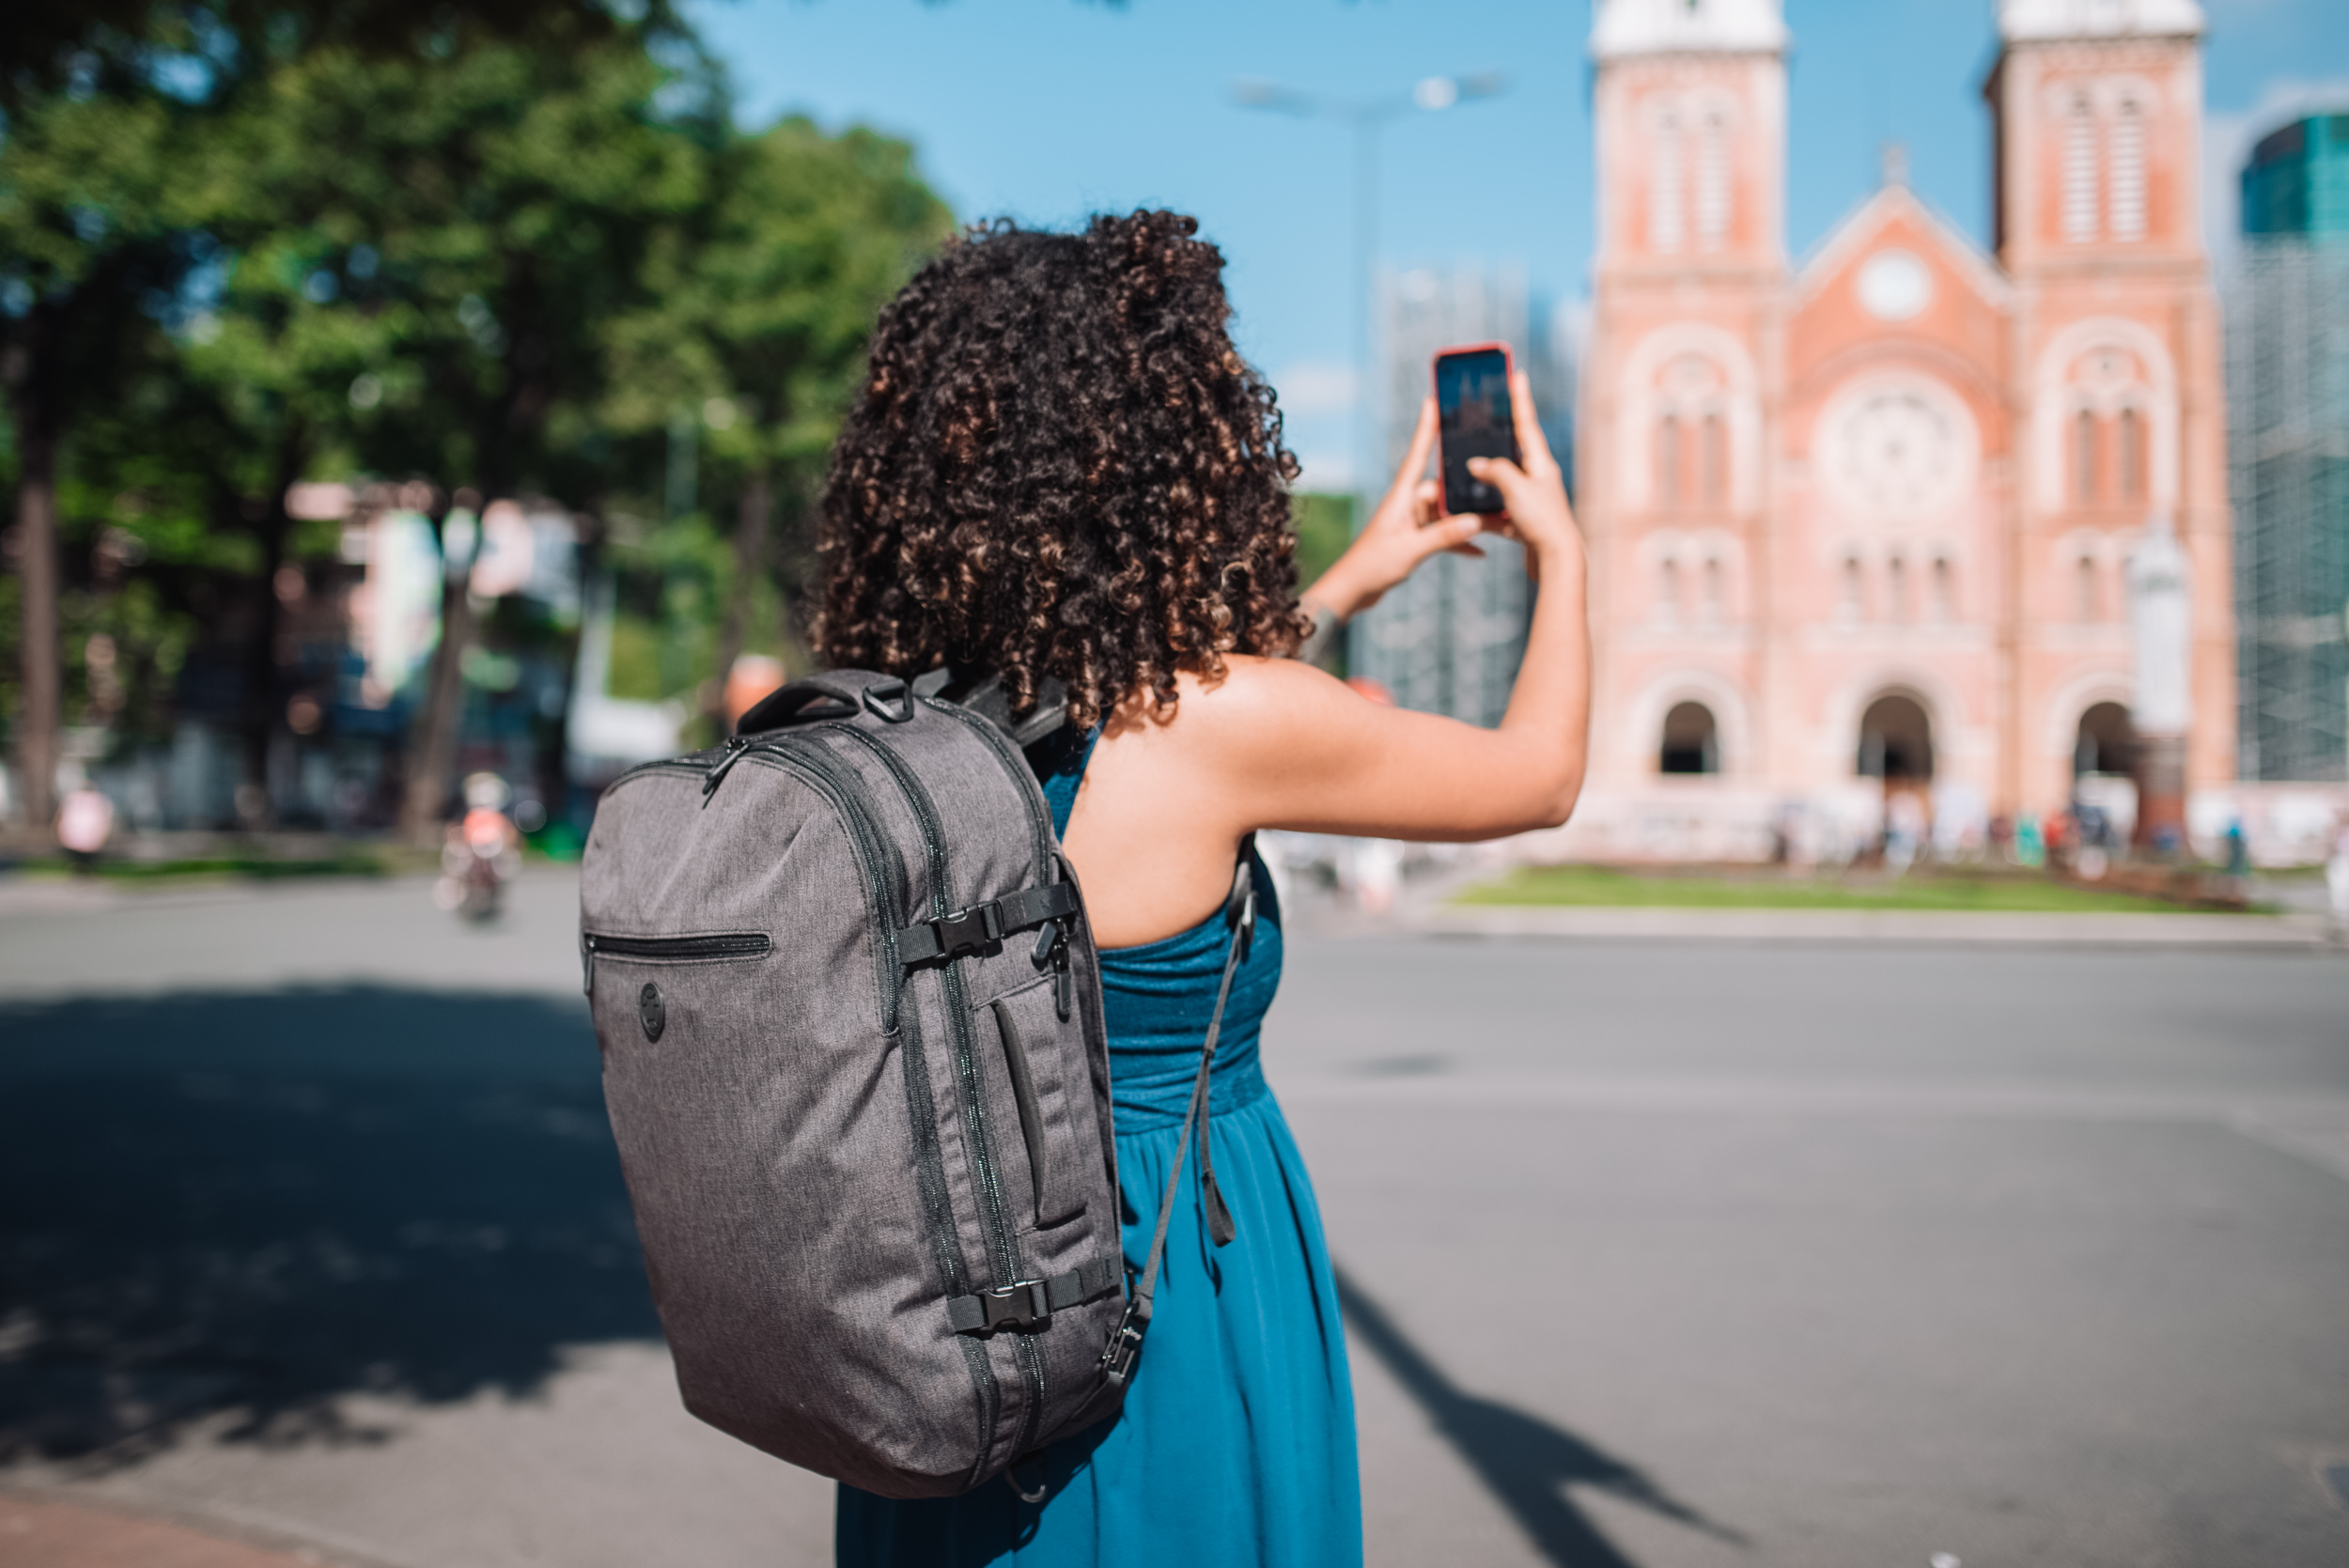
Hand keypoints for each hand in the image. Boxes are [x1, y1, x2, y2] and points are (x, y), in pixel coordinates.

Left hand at [1299, 398, 1494, 621]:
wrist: (1352, 591)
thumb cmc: (1372, 566)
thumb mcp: (1411, 551)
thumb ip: (1443, 536)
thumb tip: (1475, 522)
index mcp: (1401, 497)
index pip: (1417, 455)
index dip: (1426, 428)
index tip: (1432, 401)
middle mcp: (1407, 504)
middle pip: (1443, 488)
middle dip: (1467, 490)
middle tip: (1496, 484)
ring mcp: (1411, 522)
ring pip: (1446, 513)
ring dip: (1466, 520)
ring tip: (1496, 521)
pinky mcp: (1413, 539)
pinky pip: (1442, 534)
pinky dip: (1458, 542)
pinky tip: (1480, 551)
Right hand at [1464, 371, 1579, 587]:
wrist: (1557, 562)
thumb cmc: (1542, 522)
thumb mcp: (1515, 488)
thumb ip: (1495, 470)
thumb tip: (1477, 465)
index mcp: (1541, 464)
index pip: (1527, 424)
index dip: (1520, 399)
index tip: (1517, 375)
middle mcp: (1539, 479)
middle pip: (1513, 452)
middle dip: (1497, 439)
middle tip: (1484, 420)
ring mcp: (1532, 501)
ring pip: (1502, 484)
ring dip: (1484, 480)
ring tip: (1465, 470)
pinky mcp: (1524, 522)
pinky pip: (1498, 511)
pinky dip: (1483, 512)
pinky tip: (1467, 514)